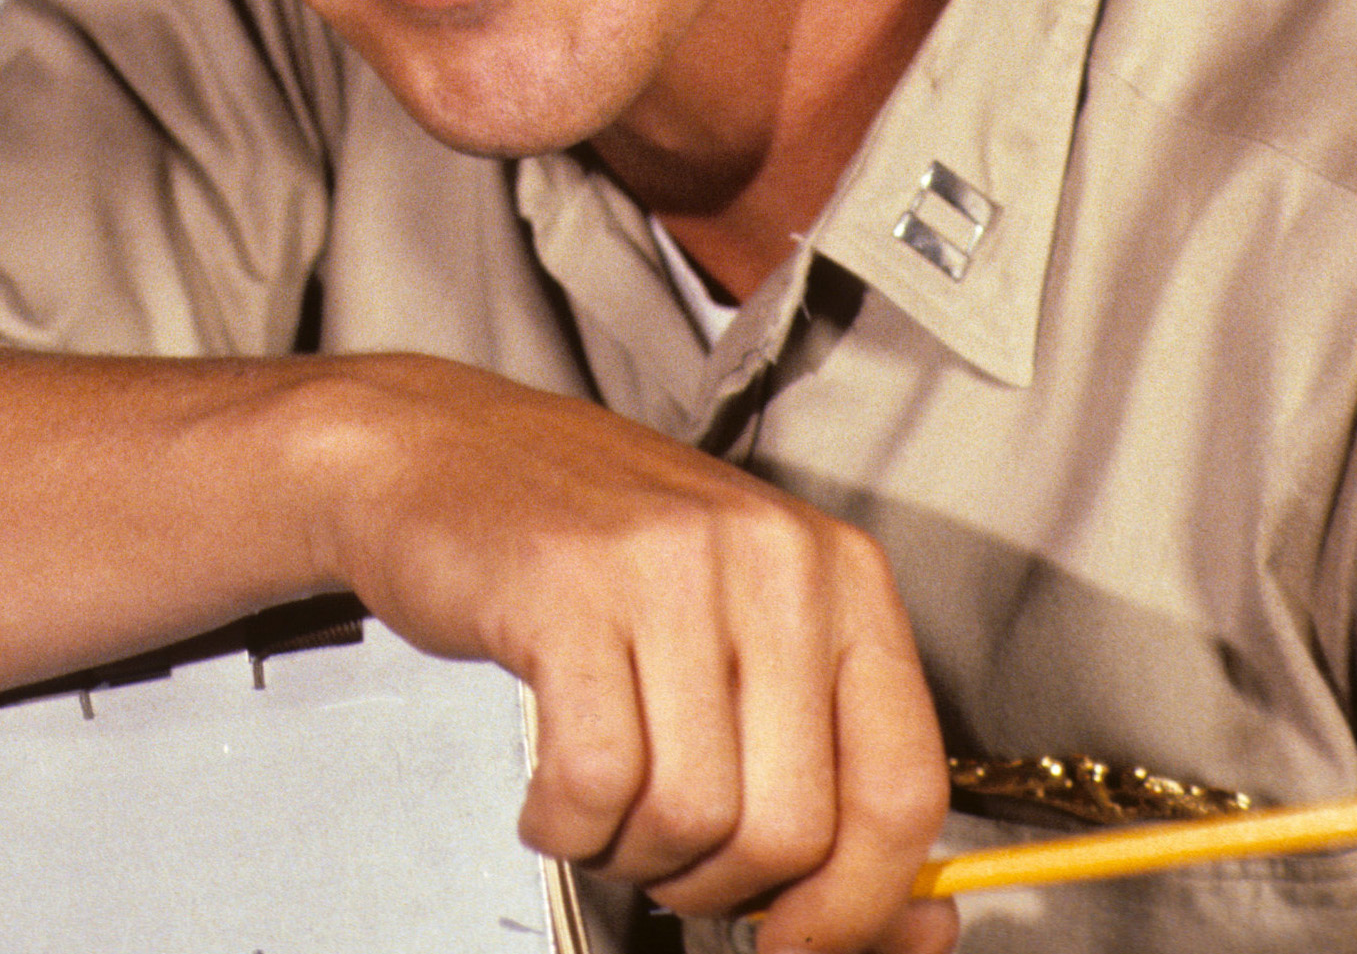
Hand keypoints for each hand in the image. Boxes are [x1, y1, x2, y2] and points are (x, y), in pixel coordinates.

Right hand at [300, 355, 954, 953]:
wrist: (437, 451)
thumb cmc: (594, 557)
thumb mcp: (740, 641)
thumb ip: (832, 781)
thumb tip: (920, 927)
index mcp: (842, 574)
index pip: (902, 787)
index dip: (859, 903)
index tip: (800, 940)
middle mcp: (774, 558)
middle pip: (793, 828)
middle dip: (720, 887)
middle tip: (666, 858)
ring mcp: (670, 566)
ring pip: (693, 818)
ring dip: (633, 855)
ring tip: (600, 805)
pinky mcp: (567, 589)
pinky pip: (594, 782)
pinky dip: (565, 824)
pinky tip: (551, 792)